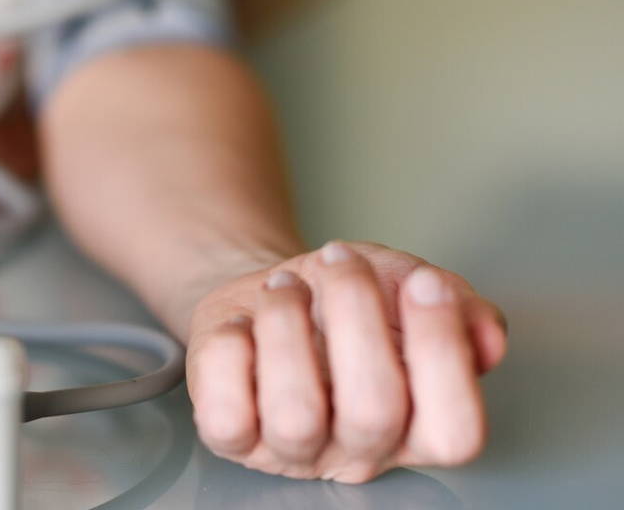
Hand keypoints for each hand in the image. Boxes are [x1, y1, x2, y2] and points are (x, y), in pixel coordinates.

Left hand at [186, 241, 506, 482]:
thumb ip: (458, 307)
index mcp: (418, 428)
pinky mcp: (231, 438)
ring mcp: (289, 452)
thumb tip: (486, 335)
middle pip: (375, 412)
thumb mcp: (405, 285)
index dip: (444, 354)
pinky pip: (225, 413)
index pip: (455, 430)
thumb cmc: (340, 302)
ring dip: (287, 328)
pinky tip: (243, 325)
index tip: (425, 283)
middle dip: (358, 317)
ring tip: (283, 286)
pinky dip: (230, 352)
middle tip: (341, 259)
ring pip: (296, 417)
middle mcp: (358, 451)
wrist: (269, 294)